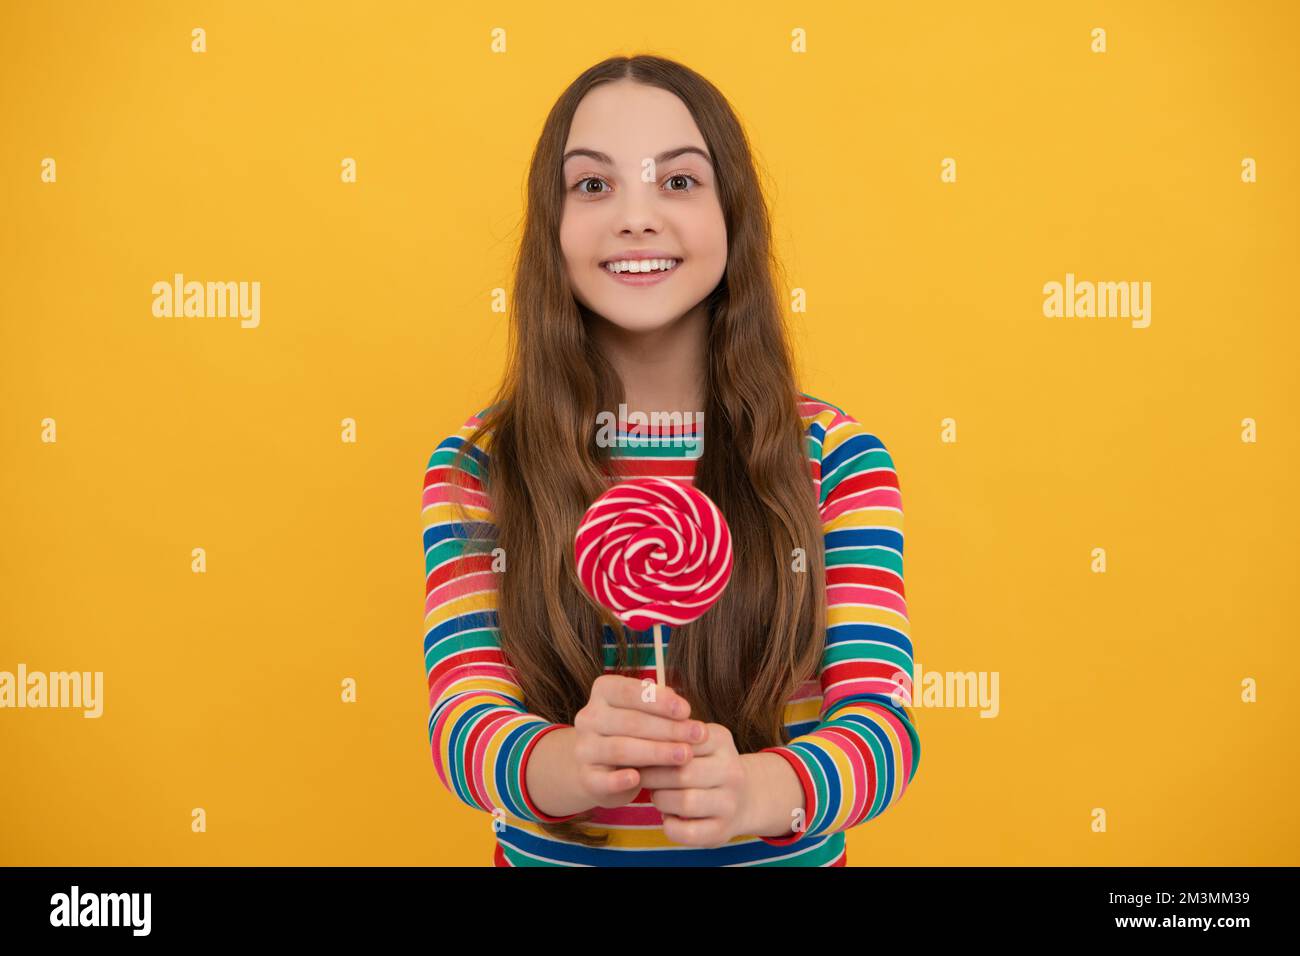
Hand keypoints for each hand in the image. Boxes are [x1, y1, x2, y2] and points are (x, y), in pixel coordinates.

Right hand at [571, 675, 708, 809]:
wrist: (601, 767)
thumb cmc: (633, 733)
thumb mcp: (645, 713)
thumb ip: (661, 707)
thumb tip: (682, 709)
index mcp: (603, 692)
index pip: (629, 692)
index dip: (659, 701)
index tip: (687, 711)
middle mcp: (589, 717)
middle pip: (630, 721)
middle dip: (668, 728)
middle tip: (698, 735)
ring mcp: (584, 748)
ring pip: (621, 748)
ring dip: (656, 752)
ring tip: (685, 755)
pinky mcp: (586, 777)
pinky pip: (602, 779)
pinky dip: (619, 780)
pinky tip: (638, 780)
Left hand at [637, 722, 752, 847]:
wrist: (744, 798)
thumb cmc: (704, 764)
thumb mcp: (695, 742)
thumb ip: (670, 737)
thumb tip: (634, 740)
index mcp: (721, 740)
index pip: (681, 740)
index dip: (654, 748)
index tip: (638, 751)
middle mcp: (731, 771)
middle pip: (682, 773)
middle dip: (653, 777)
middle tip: (641, 777)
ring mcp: (729, 803)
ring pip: (685, 802)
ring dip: (661, 800)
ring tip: (656, 796)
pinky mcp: (722, 831)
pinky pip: (687, 832)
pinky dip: (670, 826)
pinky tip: (668, 818)